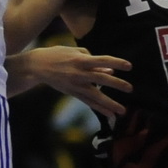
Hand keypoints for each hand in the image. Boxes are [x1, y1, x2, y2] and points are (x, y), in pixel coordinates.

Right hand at [11, 45, 132, 116]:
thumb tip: (110, 71)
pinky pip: (88, 102)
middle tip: (130, 88)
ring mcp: (75, 85)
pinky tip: (110, 114)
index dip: (117, 62)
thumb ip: (93, 61)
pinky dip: (100, 108)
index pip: (103, 60)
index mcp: (81, 60)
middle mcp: (79, 73)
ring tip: (122, 111)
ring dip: (110, 103)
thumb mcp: (75, 53)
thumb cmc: (58, 55)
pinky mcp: (72, 93)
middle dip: (116, 84)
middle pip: (101, 79)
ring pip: (95, 96)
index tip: (129, 66)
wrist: (37, 66)